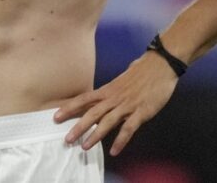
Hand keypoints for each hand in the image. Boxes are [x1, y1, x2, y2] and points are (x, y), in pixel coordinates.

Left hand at [54, 52, 177, 155]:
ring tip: (85, 147)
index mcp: (108, 89)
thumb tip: (103, 96)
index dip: (69, 108)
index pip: (83, 99)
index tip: (56, 117)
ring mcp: (127, 105)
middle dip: (78, 127)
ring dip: (95, 135)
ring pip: (107, 122)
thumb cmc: (140, 72)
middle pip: (92, 113)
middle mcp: (114, 98)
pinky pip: (128, 129)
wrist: (160, 65)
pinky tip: (114, 151)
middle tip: (67, 139)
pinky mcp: (141, 112)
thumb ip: (111, 91)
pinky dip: (120, 141)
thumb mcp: (120, 81)